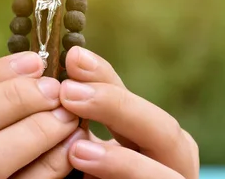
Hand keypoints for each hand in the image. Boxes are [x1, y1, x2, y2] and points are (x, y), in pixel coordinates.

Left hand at [60, 47, 198, 178]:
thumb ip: (78, 122)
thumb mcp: (82, 149)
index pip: (134, 102)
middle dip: (120, 108)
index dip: (107, 77)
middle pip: (165, 131)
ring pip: (169, 175)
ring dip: (125, 161)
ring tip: (78, 149)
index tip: (72, 58)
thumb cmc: (86, 178)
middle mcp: (169, 165)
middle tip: (70, 93)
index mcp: (149, 142)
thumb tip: (55, 78)